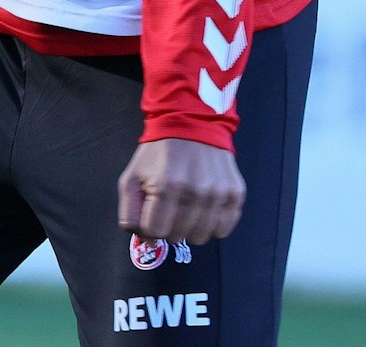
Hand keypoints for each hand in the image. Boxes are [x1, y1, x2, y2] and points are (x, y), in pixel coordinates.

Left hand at [117, 138, 245, 244]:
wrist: (191, 124)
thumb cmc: (158, 154)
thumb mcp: (131, 177)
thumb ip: (130, 212)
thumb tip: (146, 240)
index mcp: (166, 186)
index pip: (156, 232)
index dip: (150, 225)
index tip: (152, 212)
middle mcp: (195, 192)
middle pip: (178, 236)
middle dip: (169, 225)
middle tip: (169, 205)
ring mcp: (219, 194)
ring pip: (201, 237)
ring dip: (190, 227)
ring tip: (186, 205)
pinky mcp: (236, 194)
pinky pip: (223, 230)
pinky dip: (212, 224)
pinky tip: (204, 207)